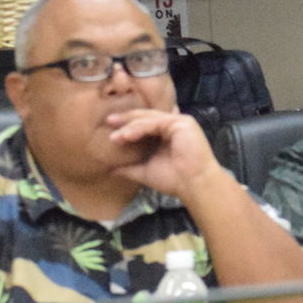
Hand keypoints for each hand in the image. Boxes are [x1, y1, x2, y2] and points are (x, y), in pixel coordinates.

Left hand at [106, 108, 224, 199]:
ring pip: (149, 119)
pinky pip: (156, 122)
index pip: (145, 124)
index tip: (111, 132)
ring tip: (115, 137)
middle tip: (109, 122)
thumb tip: (110, 170)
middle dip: (126, 119)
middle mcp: (174, 126)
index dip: (127, 125)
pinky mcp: (183, 123)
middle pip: (146, 117)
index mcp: (167, 135)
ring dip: (130, 126)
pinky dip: (140, 127)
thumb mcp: (145, 172)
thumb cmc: (174, 180)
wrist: (193, 185)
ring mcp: (179, 122)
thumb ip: (130, 168)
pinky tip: (127, 136)